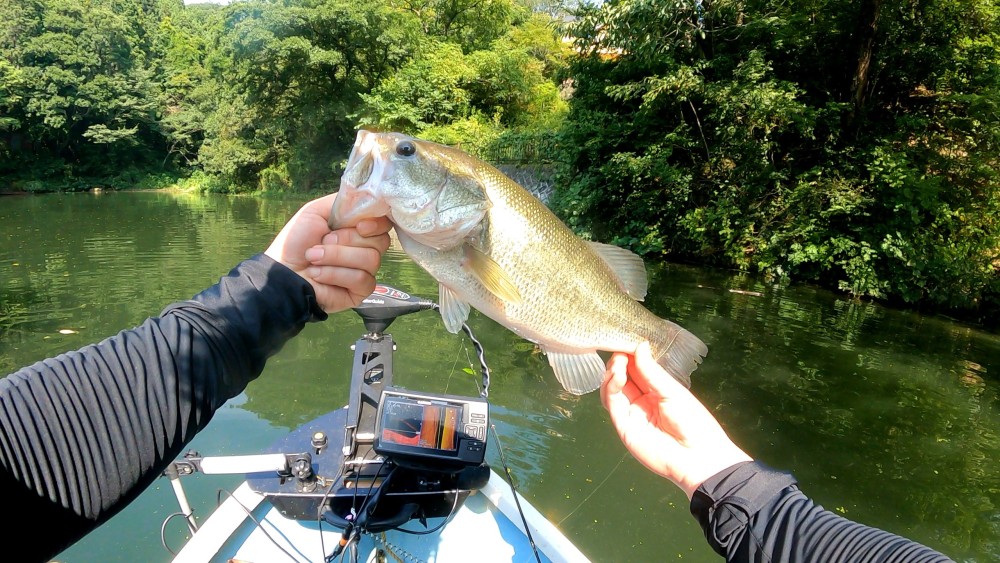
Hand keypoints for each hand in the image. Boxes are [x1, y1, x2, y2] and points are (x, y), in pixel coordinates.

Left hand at [265, 193, 391, 312]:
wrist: (282, 272)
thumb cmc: (296, 242)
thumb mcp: (315, 211)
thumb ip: (344, 202)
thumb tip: (369, 198)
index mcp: (358, 229)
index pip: (385, 224)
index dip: (377, 223)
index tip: (359, 226)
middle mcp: (365, 249)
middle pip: (381, 241)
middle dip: (347, 240)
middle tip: (323, 241)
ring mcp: (365, 271)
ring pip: (371, 260)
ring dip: (336, 257)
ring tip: (314, 259)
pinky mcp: (361, 291)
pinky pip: (362, 279)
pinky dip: (336, 274)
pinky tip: (318, 275)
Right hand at [602, 342, 751, 498]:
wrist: (697, 457)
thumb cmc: (693, 422)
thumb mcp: (673, 392)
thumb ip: (652, 371)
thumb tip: (639, 346)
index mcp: (657, 390)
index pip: (637, 368)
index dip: (630, 355)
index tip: (626, 339)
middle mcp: (641, 400)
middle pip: (622, 377)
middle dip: (618, 361)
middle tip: (620, 349)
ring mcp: (630, 413)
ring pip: (611, 389)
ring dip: (612, 372)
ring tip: (619, 362)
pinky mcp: (623, 426)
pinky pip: (611, 403)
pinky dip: (611, 387)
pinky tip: (618, 375)